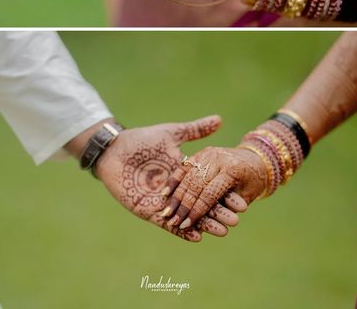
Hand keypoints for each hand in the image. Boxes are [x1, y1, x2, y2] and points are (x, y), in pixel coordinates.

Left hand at [95, 116, 247, 241]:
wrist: (115, 150)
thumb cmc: (141, 140)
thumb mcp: (172, 133)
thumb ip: (195, 130)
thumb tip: (219, 120)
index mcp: (182, 174)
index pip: (207, 187)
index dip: (223, 195)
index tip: (241, 201)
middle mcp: (176, 191)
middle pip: (201, 204)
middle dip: (219, 212)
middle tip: (237, 220)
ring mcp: (163, 202)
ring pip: (188, 216)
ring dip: (205, 224)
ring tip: (223, 231)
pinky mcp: (148, 210)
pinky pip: (167, 225)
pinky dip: (182, 232)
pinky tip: (197, 237)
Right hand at [161, 146, 267, 229]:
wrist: (257, 157)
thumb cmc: (255, 182)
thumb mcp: (248, 195)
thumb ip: (226, 207)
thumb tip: (206, 226)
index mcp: (232, 170)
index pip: (209, 194)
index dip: (196, 211)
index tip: (184, 225)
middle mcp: (217, 159)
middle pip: (195, 185)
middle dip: (182, 205)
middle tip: (171, 221)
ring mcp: (208, 154)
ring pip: (187, 176)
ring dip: (175, 195)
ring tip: (165, 211)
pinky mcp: (202, 152)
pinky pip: (185, 166)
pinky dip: (175, 178)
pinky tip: (165, 192)